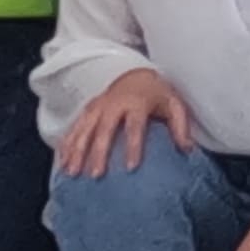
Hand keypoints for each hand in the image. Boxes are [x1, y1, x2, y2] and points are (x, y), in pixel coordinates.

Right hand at [53, 68, 195, 178]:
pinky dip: (66, 144)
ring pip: (84, 129)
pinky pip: (74, 128)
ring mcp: (98, 107)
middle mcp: (114, 104)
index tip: (131, 168)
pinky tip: (62, 162)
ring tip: (71, 172)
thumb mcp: (174, 105)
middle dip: (98, 152)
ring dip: (77, 151)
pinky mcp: (87, 110)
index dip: (133, 147)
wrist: (135, 75)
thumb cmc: (157, 95)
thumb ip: (180, 127)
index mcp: (137, 103)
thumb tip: (187, 150)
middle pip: (104, 130)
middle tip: (96, 175)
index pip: (135, 127)